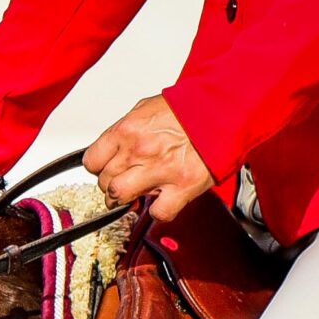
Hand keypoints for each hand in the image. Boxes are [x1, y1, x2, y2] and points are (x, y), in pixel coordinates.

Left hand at [86, 94, 214, 222]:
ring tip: (137, 193)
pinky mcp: (183, 186)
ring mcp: (160, 170)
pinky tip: (164, 199)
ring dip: (126, 200)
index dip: (99, 168)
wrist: (227, 108)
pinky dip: (159, 210)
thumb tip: (112, 146)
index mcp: (128, 130)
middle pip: (104, 182)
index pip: (91, 162)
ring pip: (120, 197)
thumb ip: (126, 130)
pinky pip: (158, 212)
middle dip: (112, 183)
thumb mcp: (147, 109)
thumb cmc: (191, 107)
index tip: (108, 169)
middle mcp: (140, 150)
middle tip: (127, 180)